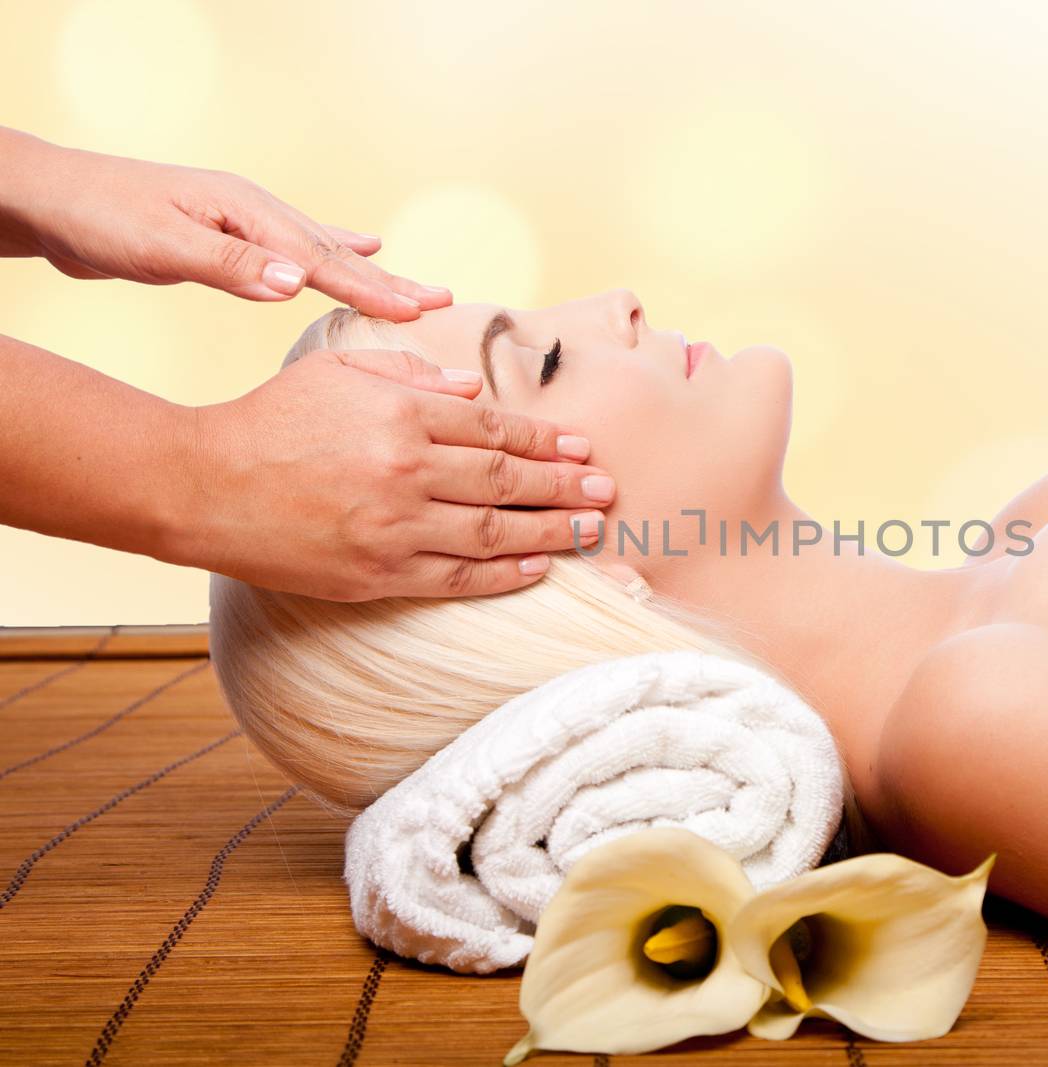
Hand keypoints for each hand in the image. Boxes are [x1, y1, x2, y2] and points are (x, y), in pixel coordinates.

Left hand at [0, 126, 447, 320]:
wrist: (54, 199)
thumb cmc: (102, 218)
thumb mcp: (163, 244)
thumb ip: (231, 265)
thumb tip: (298, 282)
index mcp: (247, 213)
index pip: (321, 261)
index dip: (372, 289)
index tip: (419, 311)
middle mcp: (256, 213)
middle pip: (335, 254)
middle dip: (389, 281)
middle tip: (443, 300)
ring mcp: (247, 223)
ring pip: (323, 252)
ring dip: (369, 272)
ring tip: (414, 285)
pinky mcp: (233, 239)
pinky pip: (299, 251)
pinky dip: (333, 255)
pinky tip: (356, 249)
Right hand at [188, 351, 616, 600]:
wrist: (202, 486)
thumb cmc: (270, 420)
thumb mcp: (338, 373)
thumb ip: (410, 375)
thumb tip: (473, 388)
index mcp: (401, 414)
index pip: (495, 427)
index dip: (546, 438)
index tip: (581, 445)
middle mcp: (407, 470)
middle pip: (508, 478)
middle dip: (565, 484)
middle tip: (606, 489)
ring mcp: (395, 526)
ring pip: (496, 531)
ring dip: (553, 529)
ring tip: (591, 527)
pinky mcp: (379, 573)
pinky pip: (460, 576)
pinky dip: (507, 573)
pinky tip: (541, 565)